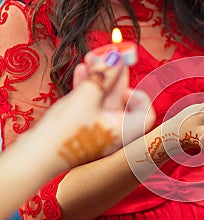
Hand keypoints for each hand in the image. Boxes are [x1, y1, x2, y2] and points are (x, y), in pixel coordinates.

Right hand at [37, 50, 154, 167]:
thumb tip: (115, 57)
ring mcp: (98, 131)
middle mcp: (114, 132)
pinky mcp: (83, 129)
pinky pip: (90, 106)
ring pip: (103, 100)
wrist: (36, 157)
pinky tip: (81, 71)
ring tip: (91, 58)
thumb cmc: (65, 132)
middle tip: (107, 56)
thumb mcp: (86, 97)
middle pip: (121, 101)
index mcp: (124, 130)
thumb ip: (102, 76)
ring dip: (98, 79)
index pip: (145, 112)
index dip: (138, 95)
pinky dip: (87, 89)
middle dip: (113, 76)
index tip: (123, 85)